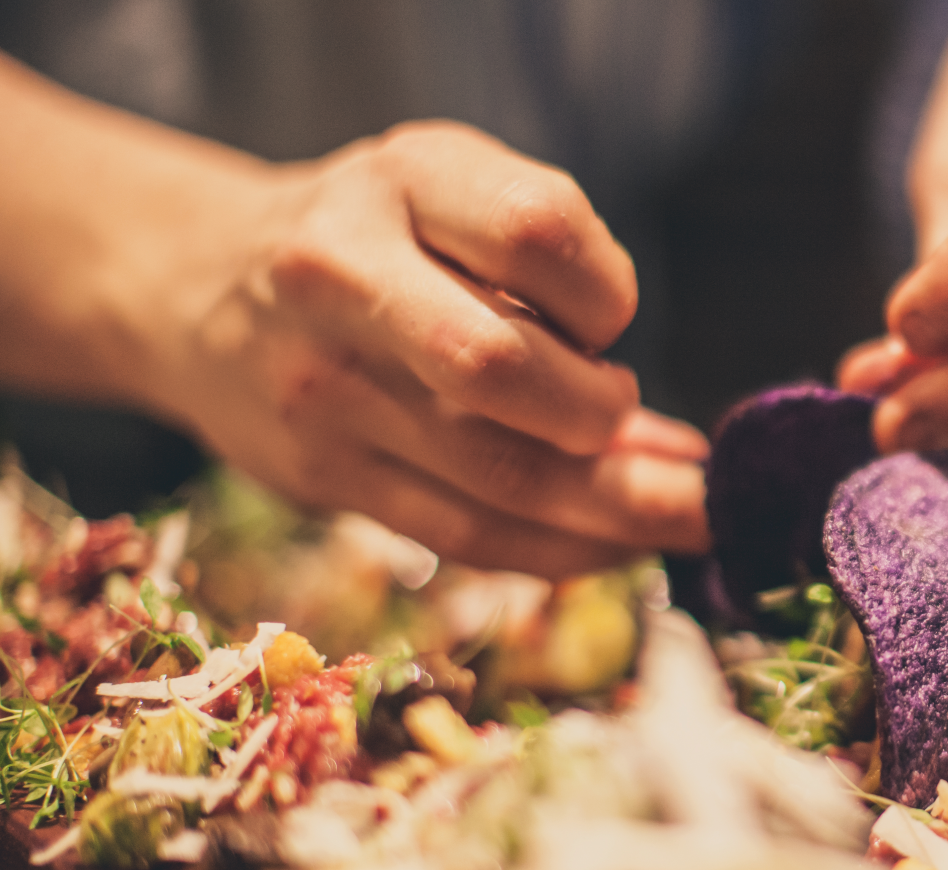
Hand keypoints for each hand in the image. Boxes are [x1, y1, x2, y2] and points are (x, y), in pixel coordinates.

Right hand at [155, 122, 710, 574]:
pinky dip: (560, 549)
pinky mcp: (319, 475)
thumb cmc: (374, 236)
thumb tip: (670, 440)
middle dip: (605, 419)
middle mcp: (344, 275)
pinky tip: (620, 544)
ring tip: (691, 516)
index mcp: (402, 180)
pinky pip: (464, 532)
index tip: (612, 321)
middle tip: (658, 437)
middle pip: (500, 367)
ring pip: (494, 473)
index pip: (536, 229)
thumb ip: (556, 280)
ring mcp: (322, 386)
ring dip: (616, 510)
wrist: (192, 286)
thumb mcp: (452, 195)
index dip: (605, 290)